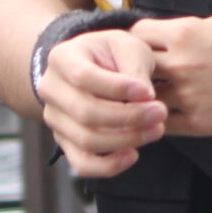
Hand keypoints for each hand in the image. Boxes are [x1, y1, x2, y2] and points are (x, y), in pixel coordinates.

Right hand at [35, 28, 164, 179]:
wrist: (92, 68)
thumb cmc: (112, 55)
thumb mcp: (127, 46)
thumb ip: (135, 67)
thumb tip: (144, 97)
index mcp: (62, 58)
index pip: (83, 77)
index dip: (117, 88)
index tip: (148, 92)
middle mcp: (51, 90)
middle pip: (85, 113)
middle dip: (129, 117)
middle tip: (160, 112)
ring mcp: (55, 119)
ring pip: (86, 141)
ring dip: (126, 139)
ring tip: (156, 129)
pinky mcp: (65, 143)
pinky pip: (82, 164)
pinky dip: (109, 166)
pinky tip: (133, 154)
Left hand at [131, 14, 211, 138]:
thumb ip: (192, 30)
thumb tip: (173, 36)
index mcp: (187, 35)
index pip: (138, 35)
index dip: (136, 40)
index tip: (140, 46)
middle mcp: (183, 66)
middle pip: (134, 68)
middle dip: (135, 69)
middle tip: (138, 73)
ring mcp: (190, 97)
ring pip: (146, 99)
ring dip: (146, 97)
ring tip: (151, 96)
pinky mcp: (203, 123)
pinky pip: (165, 124)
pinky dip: (162, 119)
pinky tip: (167, 114)